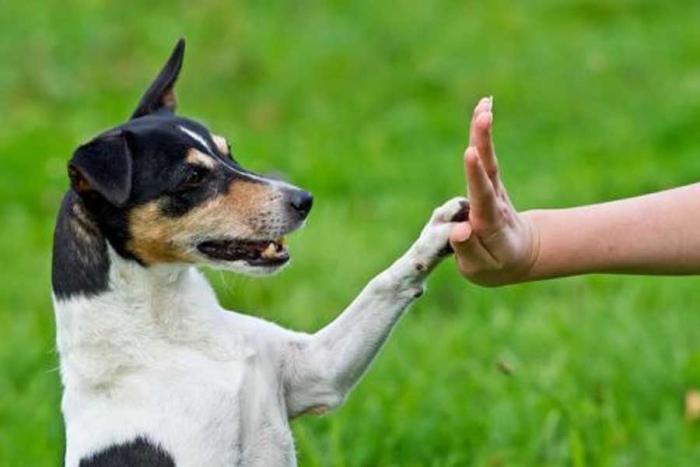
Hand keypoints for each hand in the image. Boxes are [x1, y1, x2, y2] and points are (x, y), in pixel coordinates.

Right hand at [449, 97, 539, 285]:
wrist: (520, 254)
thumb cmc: (496, 265)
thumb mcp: (481, 269)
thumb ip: (469, 251)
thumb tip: (460, 229)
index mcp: (490, 224)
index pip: (482, 198)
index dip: (475, 176)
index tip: (470, 154)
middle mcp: (494, 201)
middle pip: (489, 170)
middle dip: (484, 142)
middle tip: (483, 115)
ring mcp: (493, 189)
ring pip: (488, 158)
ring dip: (483, 131)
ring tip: (483, 104)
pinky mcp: (489, 181)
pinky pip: (485, 155)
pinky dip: (482, 132)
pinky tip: (483, 107)